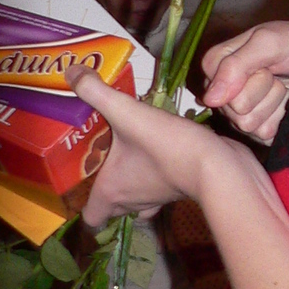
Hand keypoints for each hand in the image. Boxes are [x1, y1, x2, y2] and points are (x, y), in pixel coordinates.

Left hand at [71, 70, 233, 223]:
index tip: (79, 186)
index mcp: (112, 191)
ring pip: (138, 200)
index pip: (91, 217)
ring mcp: (159, 198)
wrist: (218, 165)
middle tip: (101, 161)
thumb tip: (70, 71)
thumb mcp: (126, 113)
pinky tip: (158, 153)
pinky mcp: (180, 188)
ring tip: (128, 157)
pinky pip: (160, 189)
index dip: (81, 206)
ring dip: (131, 185)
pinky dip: (156, 178)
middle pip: (113, 208)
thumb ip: (96, 92)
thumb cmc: (167, 146)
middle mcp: (133, 200)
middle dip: (106, 189)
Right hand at [201, 17, 288, 143]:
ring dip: (275, 103)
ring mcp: (242, 115)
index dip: (250, 78)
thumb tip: (210, 100)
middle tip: (275, 75)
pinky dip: (283, 116)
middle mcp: (223, 95)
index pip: (221, 93)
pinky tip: (287, 101)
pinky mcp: (262, 131)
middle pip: (237, 112)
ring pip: (250, 125)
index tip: (263, 64)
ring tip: (282, 86)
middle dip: (265, 90)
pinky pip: (265, 135)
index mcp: (215, 69)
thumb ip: (235, 65)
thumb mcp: (266, 41)